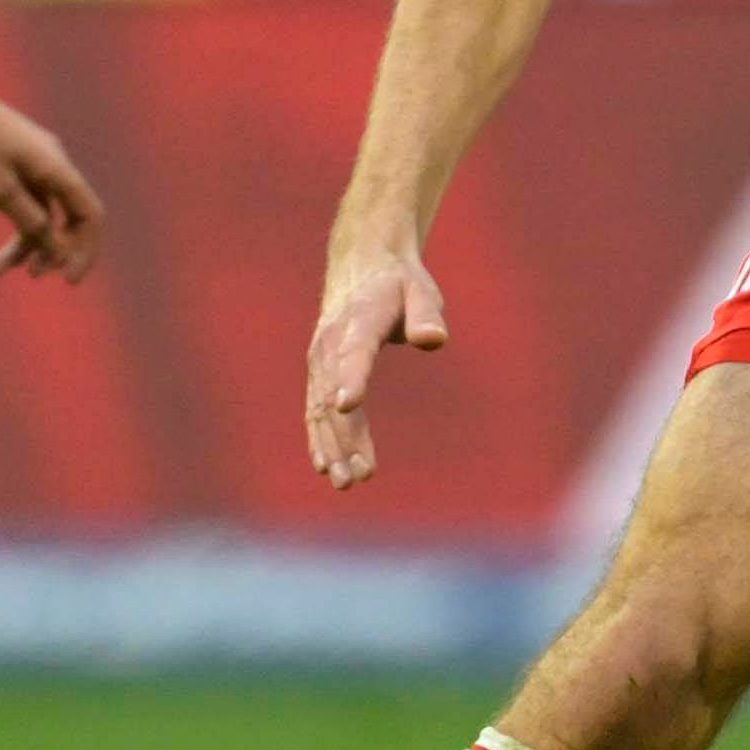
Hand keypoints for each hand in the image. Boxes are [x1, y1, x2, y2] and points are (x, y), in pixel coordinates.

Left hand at [0, 91, 103, 279]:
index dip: (85, 250)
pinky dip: (7, 214)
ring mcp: (32, 162)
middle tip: (33, 275)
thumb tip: (55, 248)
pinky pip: (20, 196)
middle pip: (66, 218)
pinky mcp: (11, 160)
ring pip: (38, 210)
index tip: (68, 279)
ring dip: (21, 241)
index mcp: (56, 170)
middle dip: (51, 250)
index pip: (89, 216)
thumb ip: (31, 222)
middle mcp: (52, 165)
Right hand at [306, 242, 449, 489]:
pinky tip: (327, 466)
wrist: (361, 267)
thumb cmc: (399, 283)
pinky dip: (320, 438)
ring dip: (332, 447)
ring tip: (347, 482)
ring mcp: (319, 361)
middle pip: (333, 394)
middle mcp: (330, 345)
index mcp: (358, 321)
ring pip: (320, 410)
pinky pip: (315, 410)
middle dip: (345, 436)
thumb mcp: (421, 290)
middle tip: (362, 474)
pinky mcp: (319, 374)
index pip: (353, 352)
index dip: (351, 377)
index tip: (349, 405)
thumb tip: (433, 339)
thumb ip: (426, 314)